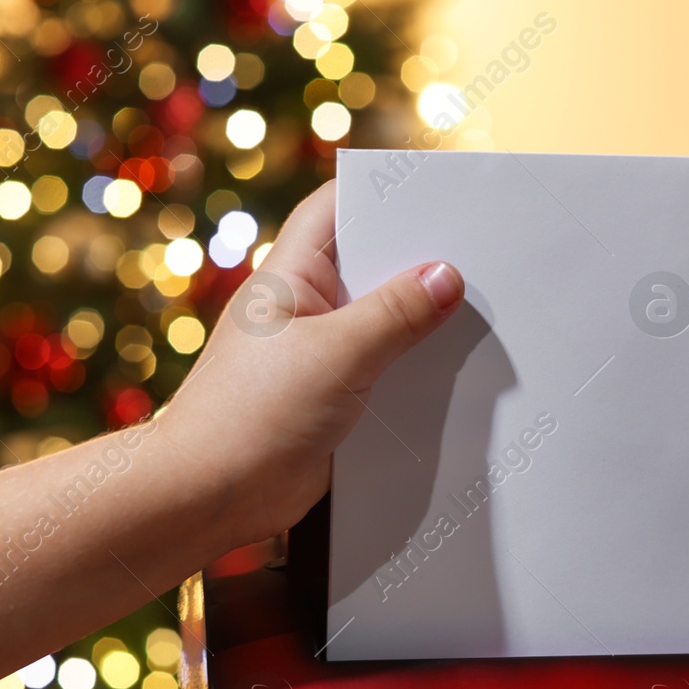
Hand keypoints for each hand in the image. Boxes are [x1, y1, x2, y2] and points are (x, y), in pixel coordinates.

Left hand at [165, 181, 463, 547]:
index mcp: (290, 276)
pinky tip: (452, 374)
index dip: (385, 194)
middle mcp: (303, 308)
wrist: (208, 495)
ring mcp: (317, 354)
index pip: (337, 209)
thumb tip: (446, 277)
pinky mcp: (331, 398)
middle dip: (419, 263)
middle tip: (478, 258)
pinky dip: (413, 370)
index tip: (442, 193)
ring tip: (479, 317)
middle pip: (370, 266)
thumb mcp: (336, 355)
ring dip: (421, 325)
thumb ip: (395, 314)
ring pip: (381, 323)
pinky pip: (382, 371)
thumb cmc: (250, 415)